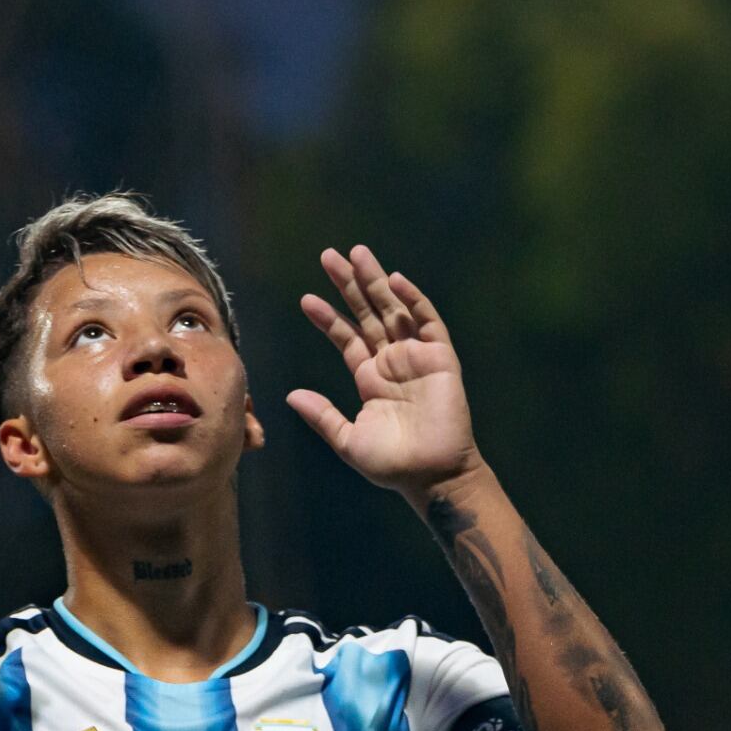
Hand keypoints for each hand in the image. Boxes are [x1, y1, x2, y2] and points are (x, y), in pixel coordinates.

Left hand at [288, 246, 479, 496]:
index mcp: (370, 378)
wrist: (431, 476)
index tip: (306, 299)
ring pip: (393, 309)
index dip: (327, 317)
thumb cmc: (393, 465)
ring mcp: (416, 357)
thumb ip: (322, 415)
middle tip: (329, 256)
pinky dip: (412, 299)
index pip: (346, 338)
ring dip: (376, 281)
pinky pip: (426, 322)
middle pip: (367, 313)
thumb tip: (290, 396)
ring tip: (357, 253)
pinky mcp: (440, 358)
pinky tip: (394, 280)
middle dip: (350, 285)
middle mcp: (392, 362)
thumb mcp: (347, 440)